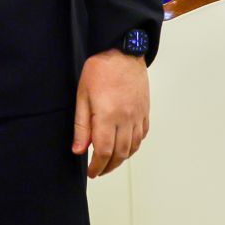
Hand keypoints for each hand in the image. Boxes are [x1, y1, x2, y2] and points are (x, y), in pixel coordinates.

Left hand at [72, 49, 149, 177]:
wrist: (122, 52)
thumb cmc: (99, 70)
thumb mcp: (82, 96)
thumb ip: (81, 126)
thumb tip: (79, 150)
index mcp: (108, 117)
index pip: (104, 151)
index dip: (97, 166)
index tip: (91, 172)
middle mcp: (126, 120)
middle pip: (120, 153)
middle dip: (108, 166)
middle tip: (98, 171)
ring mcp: (138, 116)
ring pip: (133, 147)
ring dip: (122, 159)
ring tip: (110, 162)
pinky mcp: (145, 111)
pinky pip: (142, 135)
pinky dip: (134, 145)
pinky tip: (125, 146)